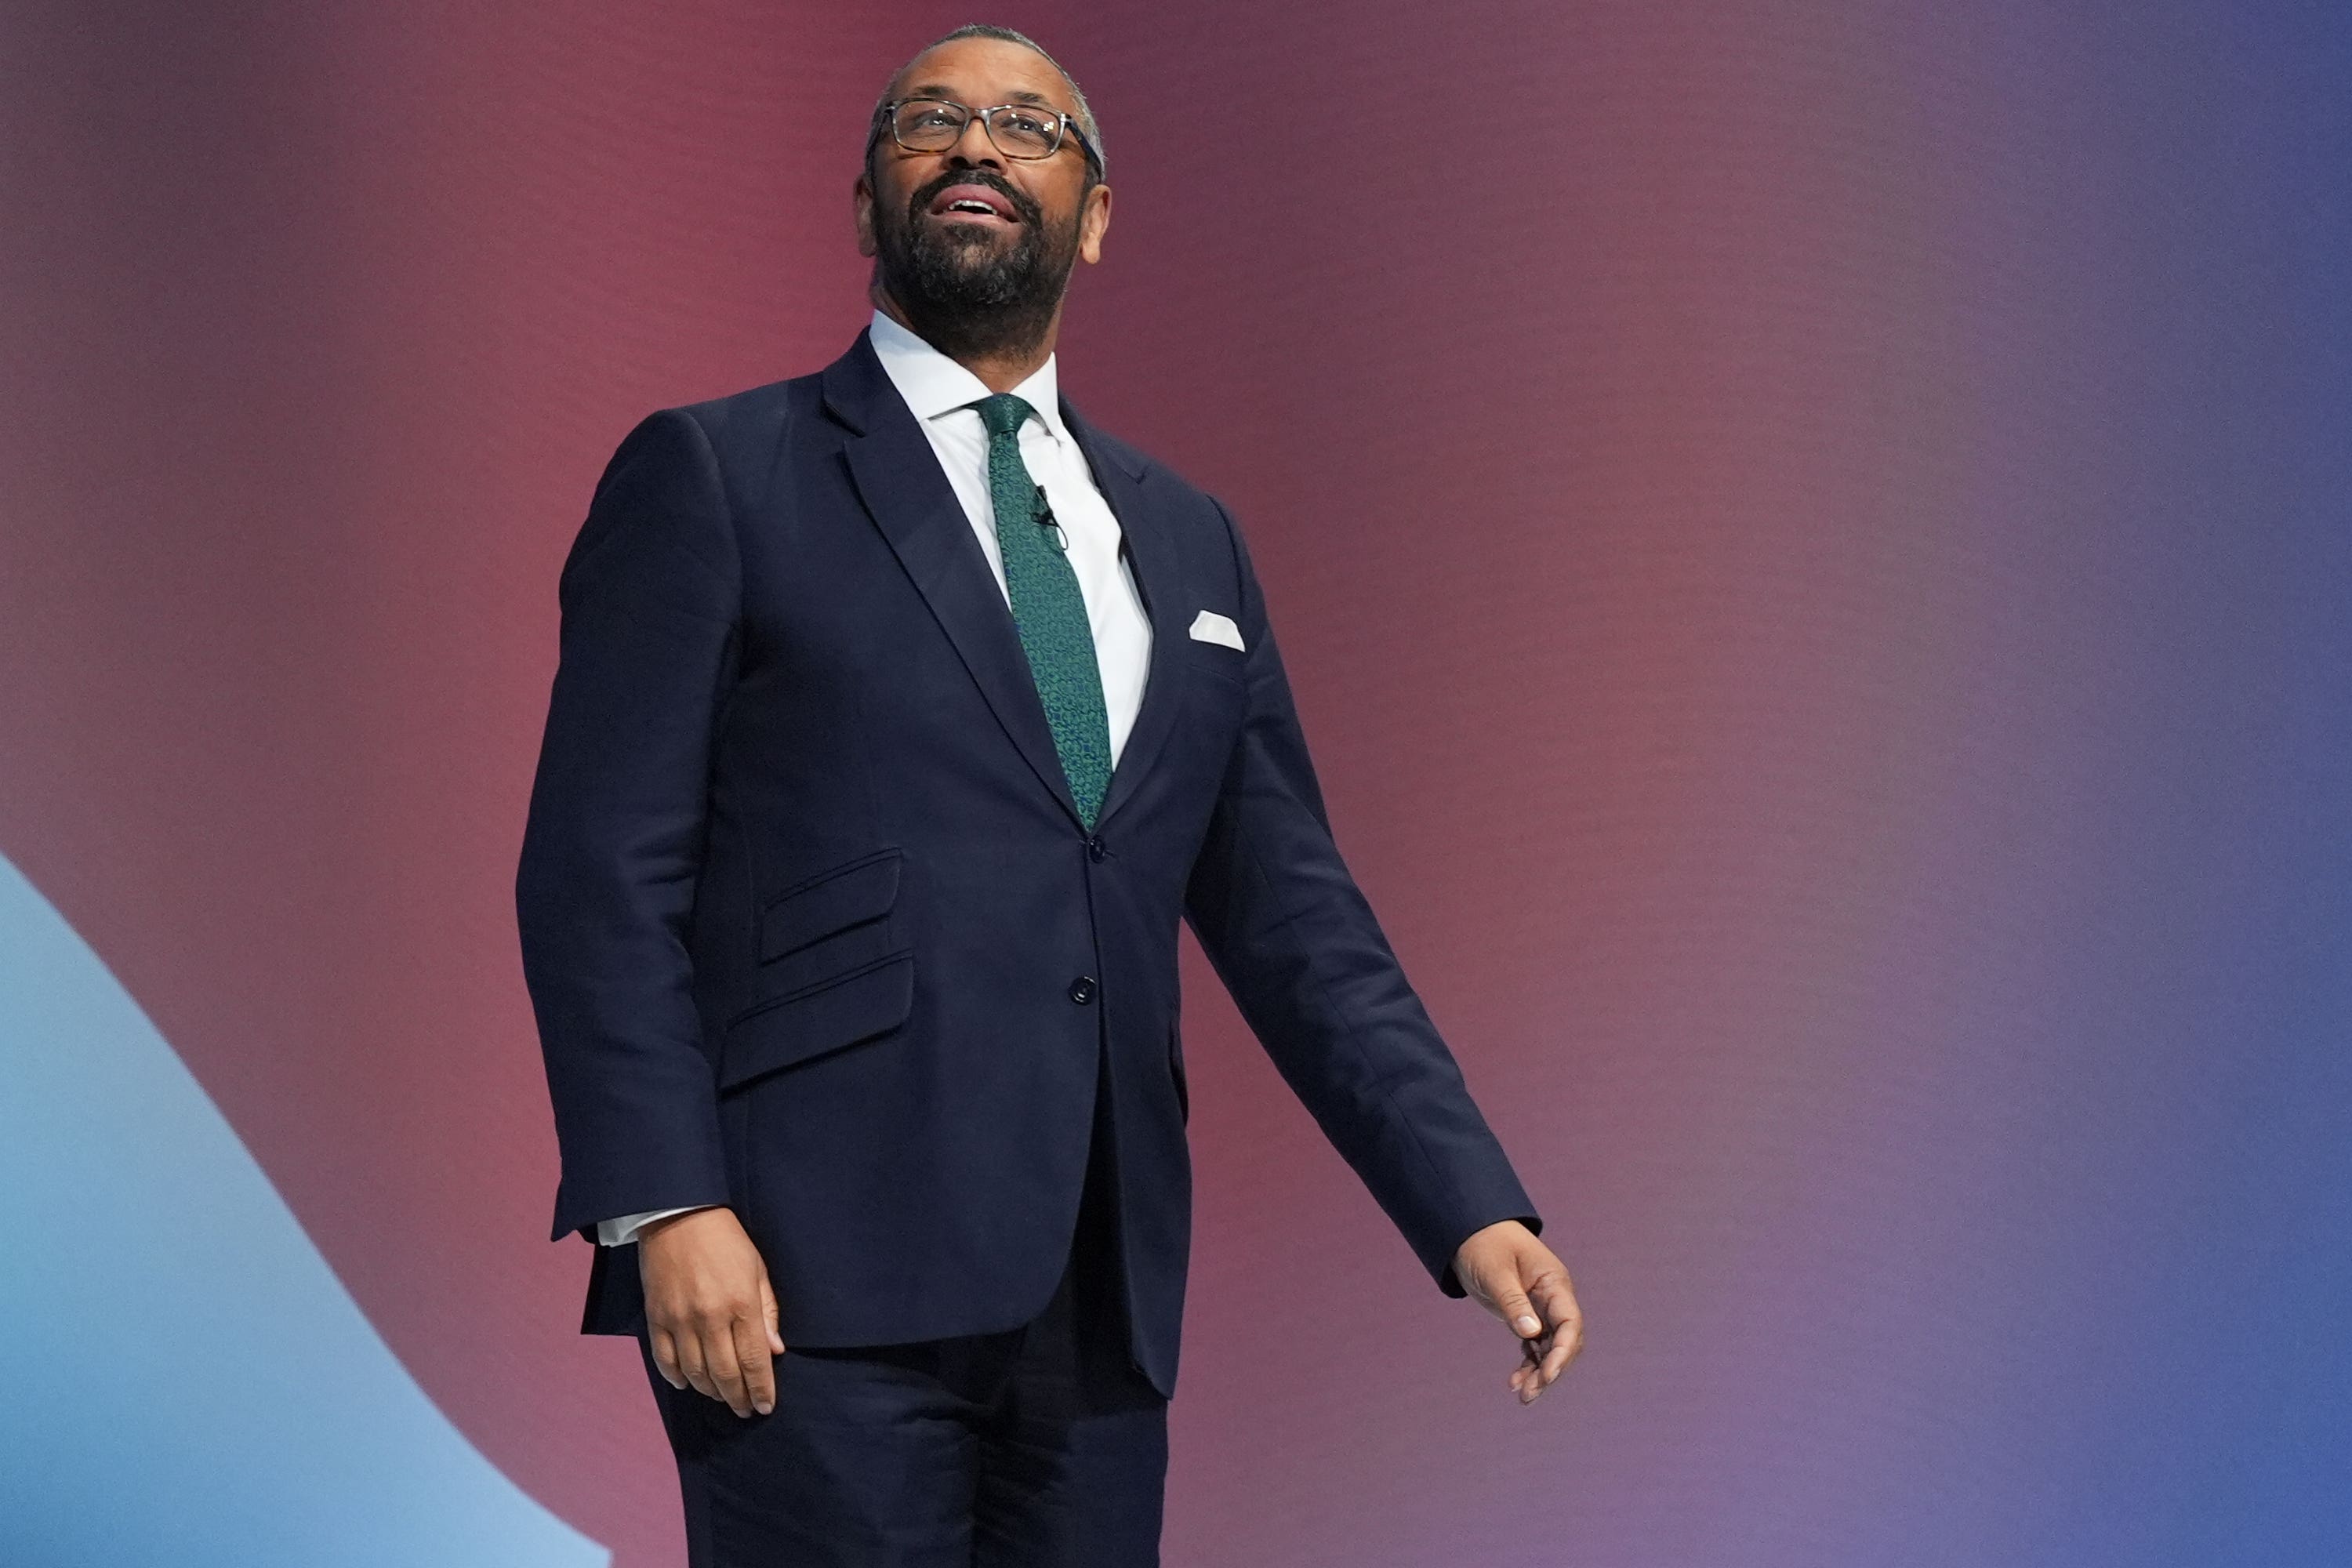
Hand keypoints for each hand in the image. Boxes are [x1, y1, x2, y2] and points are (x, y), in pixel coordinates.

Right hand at [638, 1205, 786, 1417]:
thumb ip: (767, 1313)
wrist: (678, 1215)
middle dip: (738, 1398)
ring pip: (695, 1374)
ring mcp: (680, 1320)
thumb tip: (775, 1351)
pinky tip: (689, 1384)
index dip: (761, 1389)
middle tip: (746, 1410)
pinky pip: (665, 1361)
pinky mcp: (656, 1318)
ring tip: (723, 1397)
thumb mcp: (758, 1270)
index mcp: (741, 1304)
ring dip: (711, 1392)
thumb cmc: (726, 1241)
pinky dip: (677, 1378)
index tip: (765, 1407)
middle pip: (725, 1375)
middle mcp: (710, 1318)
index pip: (754, 1361)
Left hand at [1452, 1219, 1583, 1404]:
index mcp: (1554, 1283)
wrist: (1468, 1231)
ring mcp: (1540, 1308)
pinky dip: (1528, 1364)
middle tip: (1531, 1392)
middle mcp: (1553, 1298)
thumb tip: (1531, 1334)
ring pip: (1549, 1348)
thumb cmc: (1484, 1245)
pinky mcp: (1525, 1316)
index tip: (1548, 1375)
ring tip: (1522, 1396)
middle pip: (1564, 1341)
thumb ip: (1513, 1302)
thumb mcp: (1495, 1273)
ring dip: (1539, 1372)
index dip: (1563, 1352)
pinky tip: (1515, 1382)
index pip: (1570, 1323)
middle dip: (1552, 1369)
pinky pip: (1533, 1346)